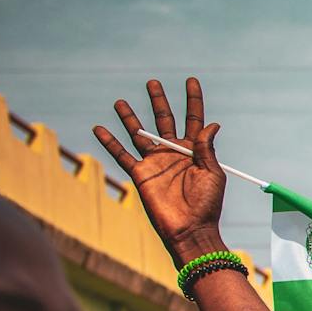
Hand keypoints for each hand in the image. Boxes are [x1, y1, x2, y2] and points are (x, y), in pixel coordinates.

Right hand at [93, 78, 227, 262]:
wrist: (190, 230)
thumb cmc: (207, 205)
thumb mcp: (212, 174)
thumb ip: (206, 149)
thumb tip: (212, 124)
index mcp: (194, 151)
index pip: (193, 119)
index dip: (193, 100)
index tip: (191, 80)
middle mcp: (173, 152)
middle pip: (164, 120)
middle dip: (159, 101)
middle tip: (152, 83)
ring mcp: (155, 162)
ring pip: (139, 134)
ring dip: (130, 118)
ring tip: (119, 102)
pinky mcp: (140, 174)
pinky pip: (122, 155)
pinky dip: (110, 142)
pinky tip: (99, 128)